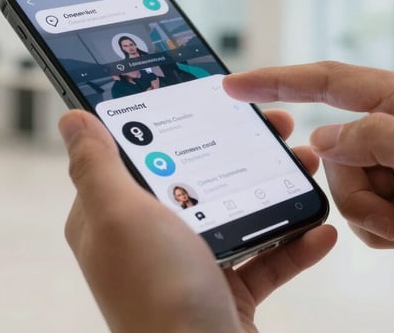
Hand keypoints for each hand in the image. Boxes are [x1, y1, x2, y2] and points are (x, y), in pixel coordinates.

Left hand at [58, 109, 336, 332]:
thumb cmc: (157, 296)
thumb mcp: (120, 217)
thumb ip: (97, 166)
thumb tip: (73, 120)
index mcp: (114, 219)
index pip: (139, 153)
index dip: (175, 121)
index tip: (214, 97)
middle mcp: (148, 242)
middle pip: (197, 178)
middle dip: (242, 150)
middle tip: (278, 127)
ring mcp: (189, 268)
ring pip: (236, 213)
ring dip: (276, 189)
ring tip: (307, 166)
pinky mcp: (225, 294)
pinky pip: (265, 261)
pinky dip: (294, 245)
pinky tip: (320, 229)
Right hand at [224, 62, 393, 309]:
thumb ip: (376, 139)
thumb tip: (323, 140)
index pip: (331, 82)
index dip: (279, 81)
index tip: (236, 86)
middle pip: (335, 150)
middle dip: (355, 187)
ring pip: (344, 188)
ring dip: (372, 215)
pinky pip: (361, 218)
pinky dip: (381, 232)